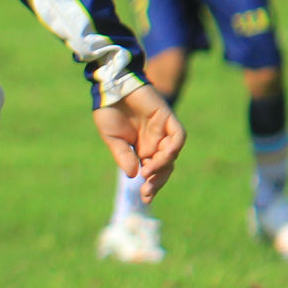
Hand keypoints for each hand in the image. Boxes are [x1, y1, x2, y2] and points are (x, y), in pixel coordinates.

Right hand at [93, 85, 186, 200]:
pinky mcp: (167, 118)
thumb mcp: (113, 140)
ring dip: (162, 166)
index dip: (152, 186)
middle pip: (165, 167)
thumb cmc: (109, 112)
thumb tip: (133, 176)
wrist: (111, 89)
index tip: (145, 198)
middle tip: (147, 191)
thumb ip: (124, 157)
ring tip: (147, 171)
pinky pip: (178, 136)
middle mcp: (155, 142)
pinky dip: (173, 148)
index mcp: (142, 149)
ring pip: (172, 154)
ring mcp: (163, 131)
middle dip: (157, 181)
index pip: (153, 172)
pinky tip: (162, 157)